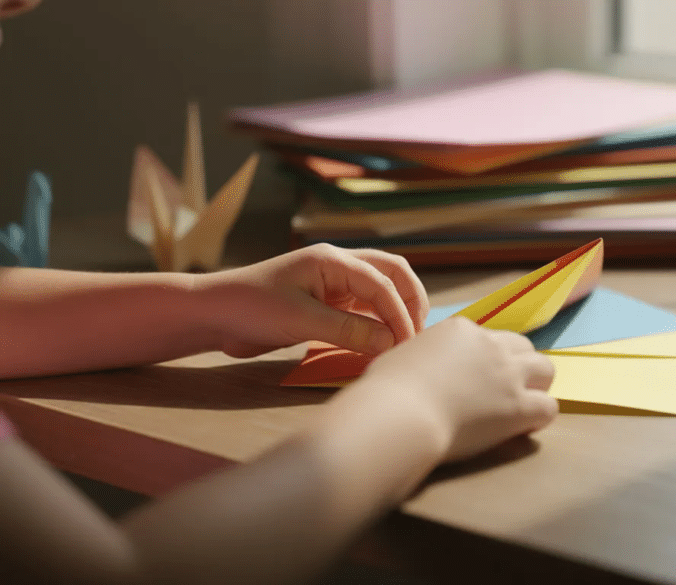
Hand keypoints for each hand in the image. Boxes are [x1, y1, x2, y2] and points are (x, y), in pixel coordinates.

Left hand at [197, 244, 428, 357]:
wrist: (213, 313)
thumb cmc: (250, 309)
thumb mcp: (300, 321)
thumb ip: (348, 331)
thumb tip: (389, 342)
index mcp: (332, 260)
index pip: (382, 283)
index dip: (399, 314)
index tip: (405, 345)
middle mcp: (338, 265)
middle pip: (393, 273)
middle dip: (410, 302)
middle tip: (416, 336)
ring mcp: (333, 282)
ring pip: (381, 288)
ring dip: (397, 310)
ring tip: (404, 340)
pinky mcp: (327, 301)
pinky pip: (364, 307)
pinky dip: (378, 322)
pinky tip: (382, 342)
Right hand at [359, 316, 557, 462]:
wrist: (399, 414)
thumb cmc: (387, 390)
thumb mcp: (403, 356)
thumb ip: (423, 357)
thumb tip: (421, 368)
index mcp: (461, 329)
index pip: (489, 337)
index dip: (486, 359)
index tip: (475, 378)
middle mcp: (490, 345)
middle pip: (523, 347)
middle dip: (518, 366)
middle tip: (503, 390)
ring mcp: (508, 375)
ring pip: (546, 369)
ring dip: (537, 386)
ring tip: (521, 406)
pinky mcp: (519, 406)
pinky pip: (549, 407)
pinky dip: (539, 417)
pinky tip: (522, 428)